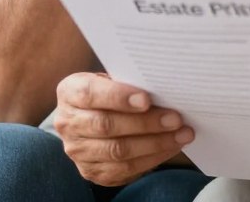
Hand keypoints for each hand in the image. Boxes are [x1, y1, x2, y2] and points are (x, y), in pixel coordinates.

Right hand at [54, 72, 193, 186]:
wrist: (89, 117)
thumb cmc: (109, 91)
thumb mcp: (111, 78)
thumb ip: (129, 81)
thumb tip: (165, 86)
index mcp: (70, 92)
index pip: (91, 94)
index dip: (119, 97)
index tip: (146, 99)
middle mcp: (68, 123)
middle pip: (106, 125)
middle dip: (145, 123)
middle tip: (175, 118)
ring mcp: (77, 151)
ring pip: (117, 151)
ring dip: (154, 143)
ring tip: (181, 134)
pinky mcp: (91, 171)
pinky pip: (124, 170)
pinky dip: (152, 159)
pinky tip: (171, 147)